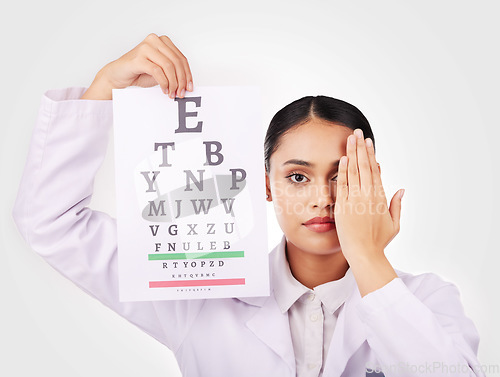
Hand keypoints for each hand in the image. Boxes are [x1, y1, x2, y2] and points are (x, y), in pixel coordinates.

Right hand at [81, 33, 192, 99]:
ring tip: (172, 93)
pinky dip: (163, 83)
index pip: (181, 58)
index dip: (188, 74)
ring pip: (168, 66)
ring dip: (173, 83)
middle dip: (182, 80)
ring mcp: (146, 47)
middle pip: (177, 62)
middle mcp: (154, 41)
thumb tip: (188, 84)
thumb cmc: (139, 72)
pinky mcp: (138, 57)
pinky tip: (165, 90)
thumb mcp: (161, 71)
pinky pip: (157, 71)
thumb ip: (173, 73)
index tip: (190, 87)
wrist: (118, 75)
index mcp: (162, 41)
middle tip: (182, 93)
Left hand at [334, 128, 403, 295]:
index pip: (375, 171)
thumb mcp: (394, 223)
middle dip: (361, 147)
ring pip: (354, 171)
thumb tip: (402, 189)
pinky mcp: (344, 205)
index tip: (368, 143)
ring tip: (350, 138)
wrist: (364, 253)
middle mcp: (368, 195)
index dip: (371, 155)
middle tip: (358, 132)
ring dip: (352, 153)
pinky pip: (343, 184)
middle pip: (364, 166)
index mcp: (380, 198)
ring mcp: (355, 199)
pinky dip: (343, 170)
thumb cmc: (378, 241)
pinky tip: (344, 158)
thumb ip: (397, 205)